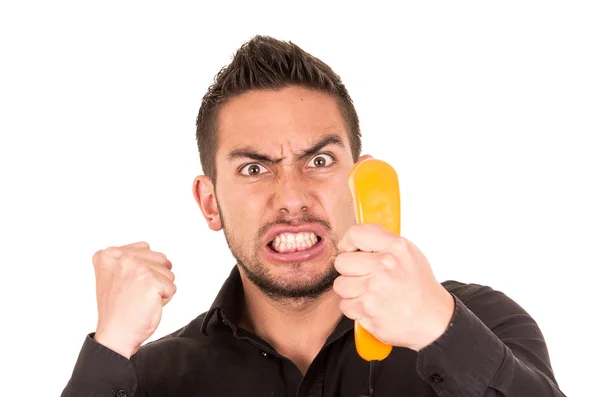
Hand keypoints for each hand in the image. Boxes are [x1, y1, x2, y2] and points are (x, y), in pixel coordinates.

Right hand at [92, 241, 175, 358]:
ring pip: (168, 274)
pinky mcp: (151, 282)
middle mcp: (121, 257)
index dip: (144, 271)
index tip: (128, 286)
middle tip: (134, 295)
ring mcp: (137, 268)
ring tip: (139, 300)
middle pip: (160, 259)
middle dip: (155, 279)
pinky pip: (172, 288)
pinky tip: (146, 306)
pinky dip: (164, 300)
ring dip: (159, 290)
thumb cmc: (118, 310)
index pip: (145, 249)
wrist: (115, 335)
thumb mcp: (116, 276)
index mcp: (109, 254)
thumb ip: (133, 260)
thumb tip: (166, 260)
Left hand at [333, 224, 454, 350]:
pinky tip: (371, 306)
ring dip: (351, 290)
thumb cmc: (418, 286)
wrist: (432, 319)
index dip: (348, 243)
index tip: (350, 250)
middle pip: (341, 262)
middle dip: (349, 270)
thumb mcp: (408, 253)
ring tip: (369, 292)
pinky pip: (345, 305)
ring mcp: (374, 291)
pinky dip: (355, 308)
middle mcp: (384, 267)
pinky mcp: (368, 312)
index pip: (355, 233)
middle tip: (364, 276)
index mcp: (395, 248)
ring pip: (340, 285)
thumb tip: (353, 238)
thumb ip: (382, 241)